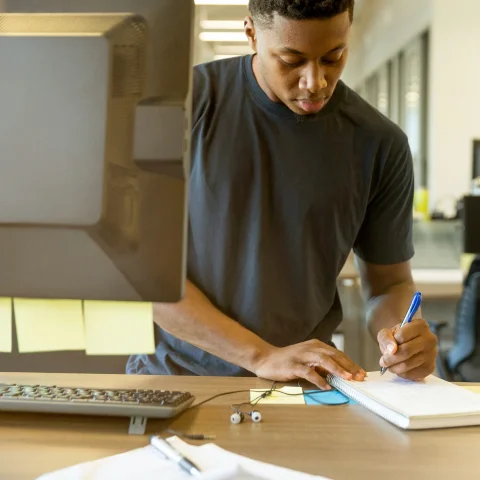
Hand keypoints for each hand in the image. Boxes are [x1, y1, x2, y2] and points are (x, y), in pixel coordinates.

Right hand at [252, 340, 366, 389]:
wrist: (265, 358)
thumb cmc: (288, 360)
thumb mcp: (307, 359)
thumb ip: (322, 365)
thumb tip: (339, 374)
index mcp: (316, 345)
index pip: (337, 353)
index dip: (350, 363)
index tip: (361, 373)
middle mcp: (310, 348)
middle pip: (334, 355)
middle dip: (348, 366)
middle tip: (359, 377)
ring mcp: (302, 356)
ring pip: (323, 360)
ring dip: (337, 369)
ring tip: (347, 378)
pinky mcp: (293, 365)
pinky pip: (308, 372)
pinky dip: (319, 379)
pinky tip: (326, 386)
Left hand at [377, 319, 437, 380]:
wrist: (406, 344)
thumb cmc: (396, 336)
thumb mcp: (387, 332)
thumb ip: (386, 338)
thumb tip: (392, 350)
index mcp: (420, 325)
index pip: (402, 336)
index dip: (391, 342)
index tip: (388, 345)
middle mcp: (430, 339)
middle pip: (406, 351)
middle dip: (390, 359)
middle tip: (382, 361)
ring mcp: (432, 354)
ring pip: (408, 364)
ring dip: (394, 367)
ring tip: (389, 365)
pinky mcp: (430, 368)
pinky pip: (413, 374)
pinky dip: (401, 373)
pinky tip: (398, 368)